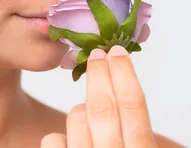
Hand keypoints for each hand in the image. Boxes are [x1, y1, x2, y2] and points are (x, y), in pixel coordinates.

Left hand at [41, 45, 156, 147]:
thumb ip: (137, 134)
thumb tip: (124, 90)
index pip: (133, 107)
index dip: (124, 75)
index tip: (117, 51)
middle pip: (103, 107)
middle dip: (99, 75)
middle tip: (97, 54)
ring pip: (77, 118)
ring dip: (80, 111)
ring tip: (88, 120)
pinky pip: (54, 139)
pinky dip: (59, 137)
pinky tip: (69, 144)